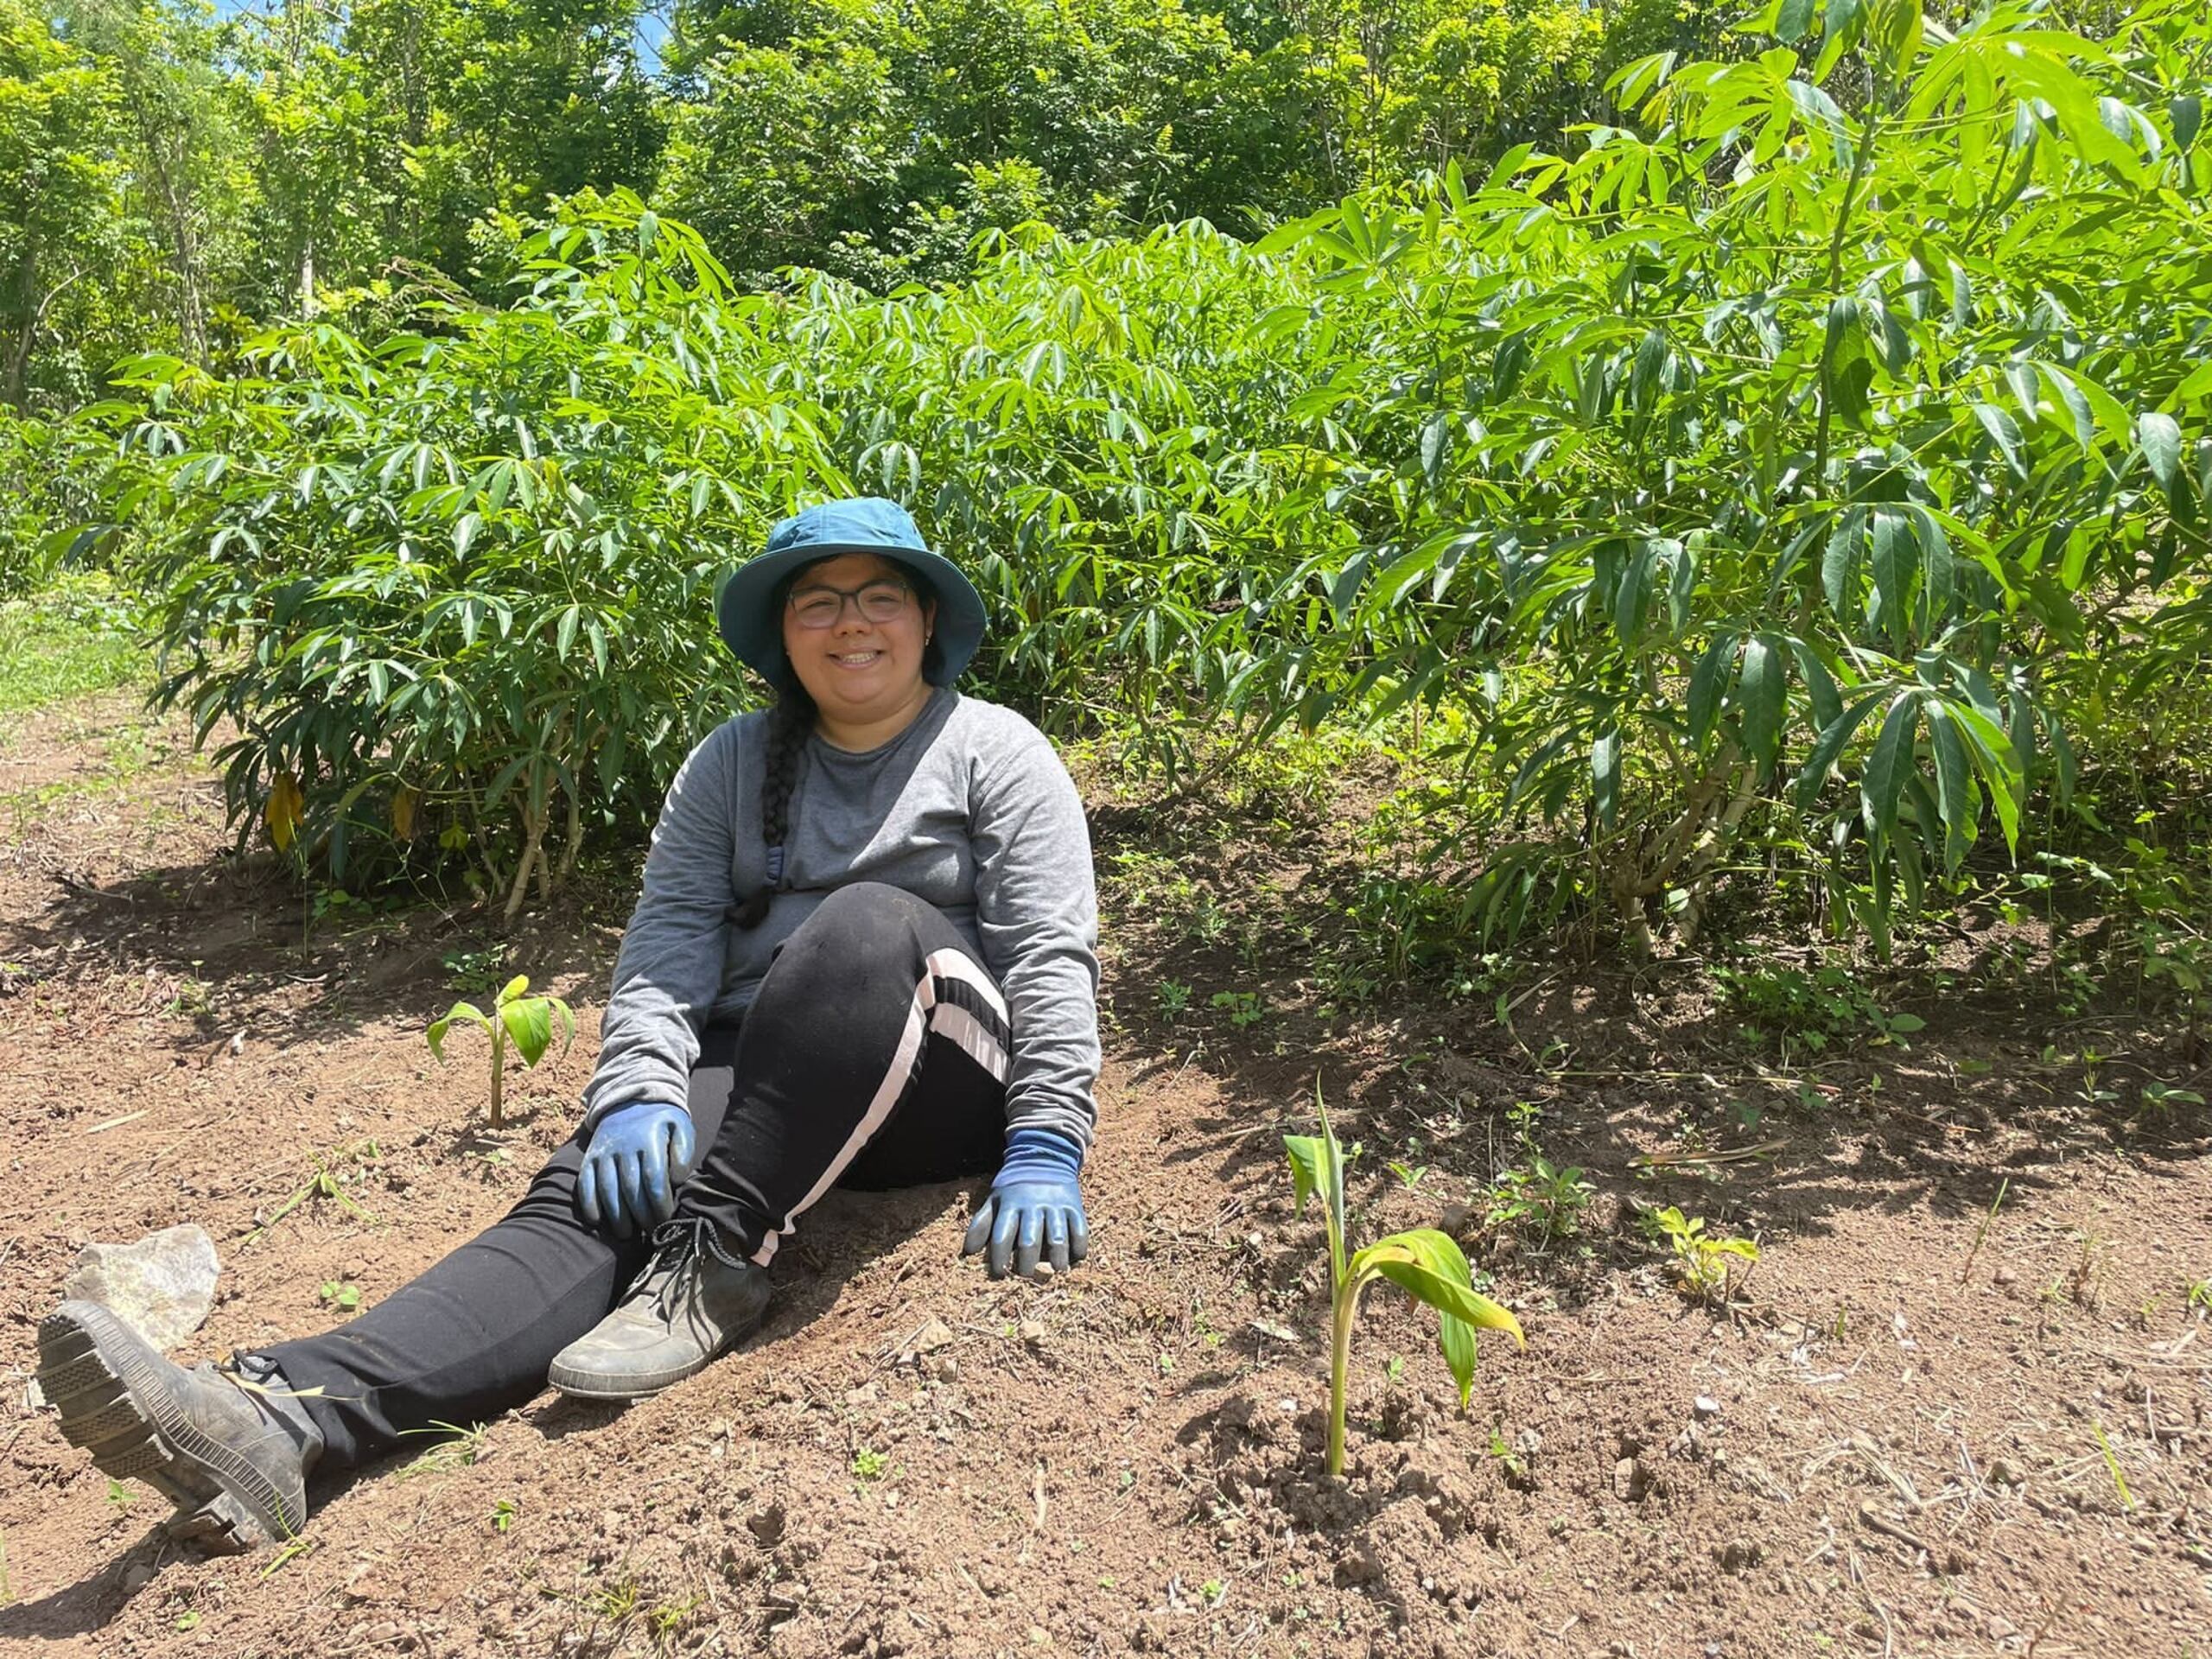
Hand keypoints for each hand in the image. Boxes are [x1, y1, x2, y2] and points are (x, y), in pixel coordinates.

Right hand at [578, 1102, 695, 1238]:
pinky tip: (597, 1221)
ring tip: (626, 1234)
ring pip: (607, 1189)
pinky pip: (585, 1183)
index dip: (659, 1204)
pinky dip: (589, 1204)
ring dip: (616, 1216)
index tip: (665, 1220)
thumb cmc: (661, 1122)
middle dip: (641, 1216)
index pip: (654, 1180)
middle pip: (631, 1189)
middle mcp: (624, 1147)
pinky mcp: (590, 1157)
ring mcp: (604, 1153)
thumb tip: (676, 1179)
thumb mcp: (680, 1128)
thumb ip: (683, 1152)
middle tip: (650, 1233)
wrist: (629, 1100)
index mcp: (649, 1141)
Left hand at [962, 1127, 1088, 1278]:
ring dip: (1057, 1256)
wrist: (1043, 1157)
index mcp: (1010, 1206)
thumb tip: (968, 1251)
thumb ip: (982, 1224)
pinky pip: (1080, 1228)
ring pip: (1057, 1235)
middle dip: (1027, 1262)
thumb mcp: (995, 1200)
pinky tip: (1076, 1259)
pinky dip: (1079, 1245)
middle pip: (1029, 1239)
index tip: (999, 1275)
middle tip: (1026, 1277)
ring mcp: (1055, 1205)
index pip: (1002, 1235)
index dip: (999, 1257)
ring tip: (1057, 1272)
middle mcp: (1033, 1206)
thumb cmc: (1015, 1187)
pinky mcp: (1074, 1206)